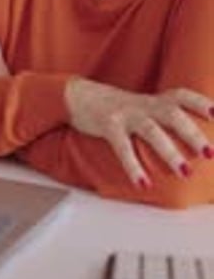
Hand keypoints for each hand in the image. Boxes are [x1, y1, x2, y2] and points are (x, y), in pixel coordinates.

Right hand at [66, 77, 213, 186]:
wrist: (78, 95)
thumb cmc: (115, 108)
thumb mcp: (141, 108)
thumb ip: (161, 120)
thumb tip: (189, 144)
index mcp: (153, 101)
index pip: (181, 95)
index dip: (200, 102)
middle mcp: (143, 105)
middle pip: (172, 113)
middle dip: (192, 133)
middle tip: (210, 153)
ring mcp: (125, 113)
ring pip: (151, 130)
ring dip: (170, 151)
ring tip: (185, 172)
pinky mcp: (107, 124)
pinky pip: (122, 146)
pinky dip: (133, 165)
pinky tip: (143, 183)